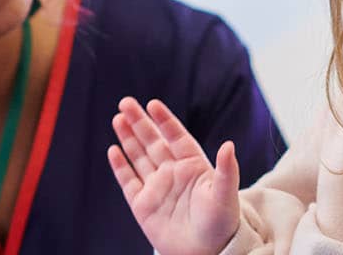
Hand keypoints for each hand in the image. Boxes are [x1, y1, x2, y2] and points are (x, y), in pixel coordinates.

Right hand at [106, 97, 241, 254]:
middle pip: (152, 142)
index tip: (153, 104)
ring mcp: (157, 188)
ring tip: (118, 118)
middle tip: (126, 102)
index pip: (176, 137)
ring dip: (128, 138)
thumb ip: (226, 169)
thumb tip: (229, 145)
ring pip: (139, 157)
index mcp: (193, 166)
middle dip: (140, 122)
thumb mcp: (225, 194)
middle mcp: (173, 173)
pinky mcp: (143, 205)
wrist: (207, 252)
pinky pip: (129, 181)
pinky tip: (113, 150)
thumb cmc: (222, 224)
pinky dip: (120, 166)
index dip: (165, 120)